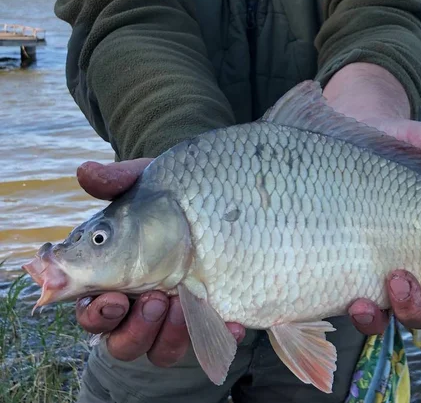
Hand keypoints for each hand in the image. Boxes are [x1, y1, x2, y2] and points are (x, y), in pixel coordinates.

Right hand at [75, 159, 245, 366]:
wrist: (221, 200)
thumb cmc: (175, 195)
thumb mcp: (152, 183)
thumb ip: (119, 181)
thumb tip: (85, 172)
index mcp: (113, 277)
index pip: (91, 309)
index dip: (97, 313)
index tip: (115, 297)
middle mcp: (139, 305)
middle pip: (120, 340)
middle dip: (134, 328)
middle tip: (155, 298)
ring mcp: (173, 316)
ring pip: (159, 350)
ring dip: (169, 335)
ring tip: (183, 304)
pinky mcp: (207, 319)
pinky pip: (208, 342)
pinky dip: (220, 337)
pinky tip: (234, 322)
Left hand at [324, 63, 420, 348]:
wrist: (354, 131)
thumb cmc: (402, 143)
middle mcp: (413, 263)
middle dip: (419, 311)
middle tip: (405, 285)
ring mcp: (377, 267)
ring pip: (390, 313)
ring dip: (387, 312)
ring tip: (372, 295)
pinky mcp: (346, 264)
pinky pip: (355, 300)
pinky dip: (360, 309)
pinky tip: (353, 299)